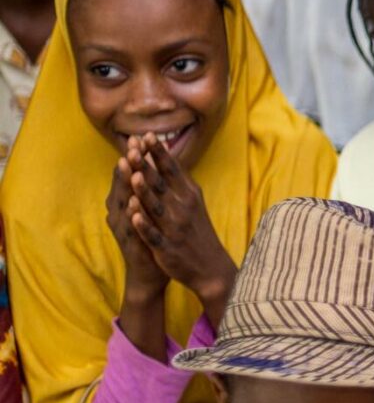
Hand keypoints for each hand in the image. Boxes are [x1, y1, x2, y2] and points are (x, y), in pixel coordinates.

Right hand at [106, 139, 167, 298]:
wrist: (151, 273)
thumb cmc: (153, 236)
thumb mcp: (152, 211)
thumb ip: (151, 190)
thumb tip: (156, 165)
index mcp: (128, 203)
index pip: (130, 176)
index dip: (136, 158)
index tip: (141, 136)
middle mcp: (122, 213)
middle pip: (123, 186)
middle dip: (127, 166)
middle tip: (131, 145)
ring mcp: (126, 229)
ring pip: (123, 205)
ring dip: (125, 187)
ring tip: (127, 169)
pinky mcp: (132, 244)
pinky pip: (131, 228)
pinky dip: (132, 216)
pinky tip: (133, 205)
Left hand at [128, 134, 235, 308]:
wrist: (211, 267)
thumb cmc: (197, 231)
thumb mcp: (194, 203)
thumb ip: (178, 182)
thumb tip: (165, 157)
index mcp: (189, 196)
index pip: (172, 170)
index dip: (159, 153)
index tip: (147, 135)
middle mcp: (183, 209)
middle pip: (161, 184)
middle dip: (147, 166)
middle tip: (134, 148)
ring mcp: (175, 229)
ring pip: (157, 208)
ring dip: (145, 192)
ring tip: (134, 177)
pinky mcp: (168, 248)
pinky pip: (154, 235)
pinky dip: (144, 225)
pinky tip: (134, 215)